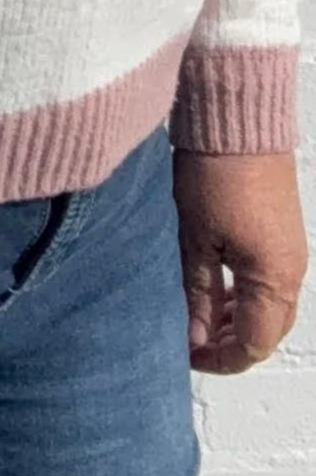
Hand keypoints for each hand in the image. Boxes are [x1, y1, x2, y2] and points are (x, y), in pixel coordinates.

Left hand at [175, 148, 307, 374]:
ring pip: (270, 305)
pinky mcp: (281, 229)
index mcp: (274, 280)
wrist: (237, 116)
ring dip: (238, 318)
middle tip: (191, 339)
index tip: (184, 356)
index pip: (252, 344)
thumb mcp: (195, 238)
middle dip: (231, 343)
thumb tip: (195, 339)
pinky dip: (244, 293)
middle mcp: (292, 271)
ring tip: (197, 314)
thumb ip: (198, 294)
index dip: (219, 359)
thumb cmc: (213, 174)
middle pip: (268, 330)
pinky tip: (214, 285)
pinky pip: (269, 280)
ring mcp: (290, 249)